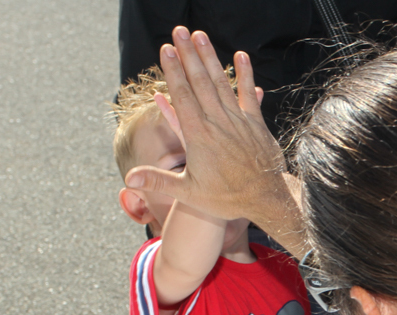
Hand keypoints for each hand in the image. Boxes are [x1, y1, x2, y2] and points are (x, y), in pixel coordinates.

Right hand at [124, 27, 301, 244]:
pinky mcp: (256, 124)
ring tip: (199, 36)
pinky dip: (246, 75)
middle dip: (188, 54)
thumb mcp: (189, 192)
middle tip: (178, 30)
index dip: (173, 70)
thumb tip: (129, 178)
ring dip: (210, 58)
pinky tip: (241, 56)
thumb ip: (159, 180)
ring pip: (221, 83)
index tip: (166, 49)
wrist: (266, 201)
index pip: (182, 96)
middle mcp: (218, 123)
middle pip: (200, 82)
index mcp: (199, 136)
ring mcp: (238, 121)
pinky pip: (248, 94)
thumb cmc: (227, 199)